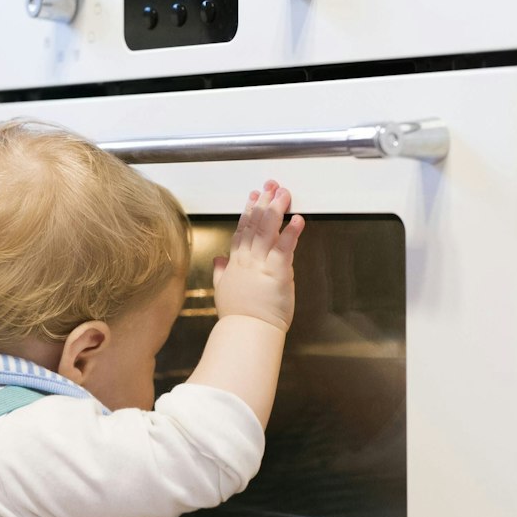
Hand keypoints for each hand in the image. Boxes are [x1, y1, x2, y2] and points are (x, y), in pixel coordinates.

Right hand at [211, 180, 302, 330]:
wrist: (247, 331)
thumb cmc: (238, 316)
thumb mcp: (223, 291)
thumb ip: (221, 273)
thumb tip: (218, 260)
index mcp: (236, 263)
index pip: (242, 231)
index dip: (248, 212)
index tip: (253, 196)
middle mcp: (247, 259)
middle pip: (255, 224)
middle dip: (264, 202)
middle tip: (271, 185)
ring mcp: (261, 264)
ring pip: (267, 230)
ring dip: (276, 209)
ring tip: (284, 193)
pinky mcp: (277, 272)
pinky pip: (285, 247)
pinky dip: (292, 232)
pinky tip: (298, 219)